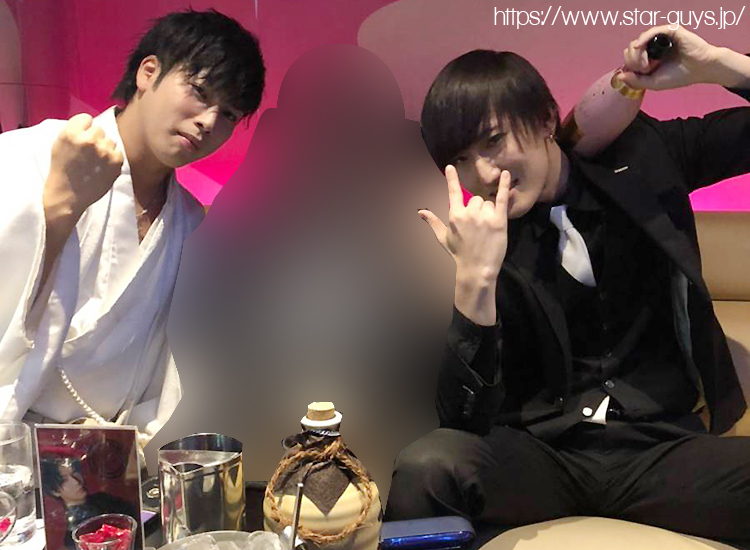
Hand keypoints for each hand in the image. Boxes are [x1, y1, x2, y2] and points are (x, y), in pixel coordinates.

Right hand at [46, 113, 123, 215]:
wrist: (68, 195)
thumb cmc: (62, 168)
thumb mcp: (60, 143)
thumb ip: (75, 130)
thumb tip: (91, 123)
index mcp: (71, 133)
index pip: (86, 118)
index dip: (84, 128)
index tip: (81, 138)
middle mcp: (89, 140)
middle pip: (100, 129)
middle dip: (95, 138)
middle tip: (88, 153)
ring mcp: (105, 151)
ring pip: (110, 141)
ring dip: (105, 148)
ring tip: (95, 162)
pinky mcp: (116, 162)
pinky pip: (118, 152)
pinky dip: (112, 158)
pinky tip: (102, 167)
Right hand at [419, 166, 510, 280]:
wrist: (477, 269)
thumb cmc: (459, 254)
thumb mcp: (443, 238)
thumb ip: (433, 222)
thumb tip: (420, 211)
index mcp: (455, 216)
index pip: (453, 193)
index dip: (452, 179)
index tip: (450, 167)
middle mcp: (469, 213)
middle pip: (476, 200)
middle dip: (478, 209)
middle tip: (479, 227)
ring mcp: (484, 217)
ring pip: (488, 203)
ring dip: (489, 211)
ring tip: (488, 229)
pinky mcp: (499, 221)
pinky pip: (502, 199)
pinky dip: (505, 186)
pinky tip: (507, 174)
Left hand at [616, 25, 720, 89]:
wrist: (701, 69)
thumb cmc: (680, 76)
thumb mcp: (653, 83)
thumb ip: (636, 81)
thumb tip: (619, 76)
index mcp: (650, 57)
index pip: (630, 57)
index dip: (630, 64)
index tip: (640, 74)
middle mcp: (654, 46)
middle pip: (632, 48)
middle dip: (632, 60)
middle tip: (643, 69)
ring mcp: (662, 38)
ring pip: (639, 40)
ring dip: (638, 54)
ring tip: (646, 65)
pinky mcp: (671, 31)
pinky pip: (652, 31)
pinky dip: (643, 39)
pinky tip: (640, 47)